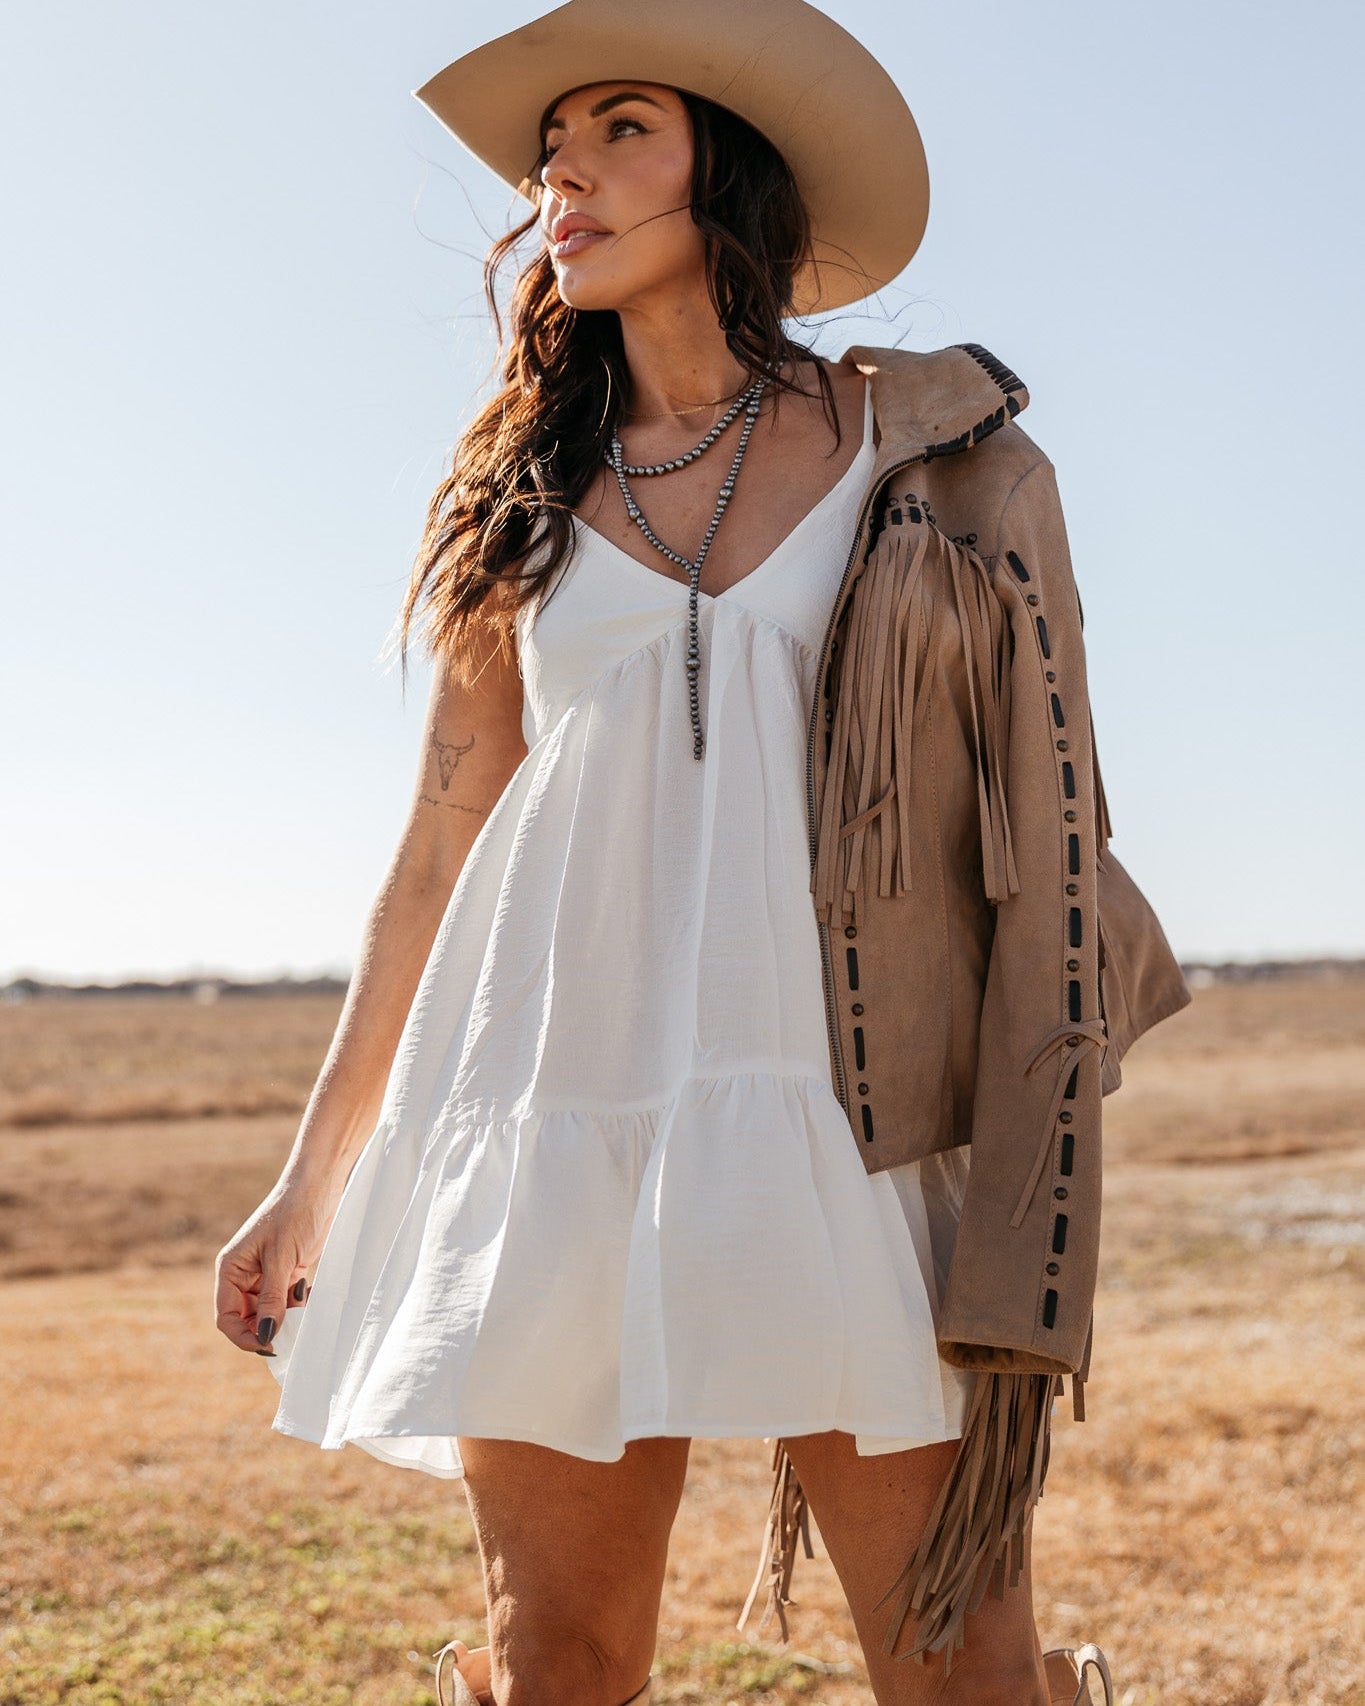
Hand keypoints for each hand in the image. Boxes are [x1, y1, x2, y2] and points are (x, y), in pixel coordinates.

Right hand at [213, 1179, 338, 1356]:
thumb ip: (272, 1300)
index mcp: (230, 1269)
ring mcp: (265, 1273)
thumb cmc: (294, 1213)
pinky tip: (311, 1296)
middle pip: (247, 1319)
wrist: (319, 1185)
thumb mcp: (281, 1260)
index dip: (244, 1336)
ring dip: (286, 1318)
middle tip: (292, 1335)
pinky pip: (287, 1300)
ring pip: (269, 1312)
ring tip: (303, 1309)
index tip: (269, 1346)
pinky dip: (298, 1305)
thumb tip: (264, 1337)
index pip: (226, 1317)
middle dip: (267, 1329)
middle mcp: (243, 1274)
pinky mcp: (287, 1271)